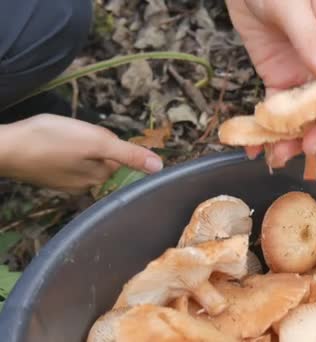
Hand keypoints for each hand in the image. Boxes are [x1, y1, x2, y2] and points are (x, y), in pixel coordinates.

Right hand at [0, 114, 163, 193]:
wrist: (4, 148)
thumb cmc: (50, 141)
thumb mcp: (96, 142)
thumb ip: (129, 154)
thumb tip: (159, 167)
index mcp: (100, 177)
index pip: (121, 158)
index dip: (111, 141)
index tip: (94, 135)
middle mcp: (86, 185)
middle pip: (104, 159)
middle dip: (96, 143)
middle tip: (75, 134)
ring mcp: (66, 183)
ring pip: (85, 159)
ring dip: (79, 146)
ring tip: (62, 138)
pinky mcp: (50, 176)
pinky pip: (67, 161)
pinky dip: (63, 150)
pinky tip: (51, 145)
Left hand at [226, 0, 315, 165]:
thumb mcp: (291, 3)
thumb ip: (312, 38)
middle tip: (307, 147)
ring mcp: (305, 70)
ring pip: (310, 112)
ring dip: (297, 136)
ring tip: (278, 154)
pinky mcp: (281, 79)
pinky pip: (281, 109)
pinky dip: (272, 129)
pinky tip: (259, 145)